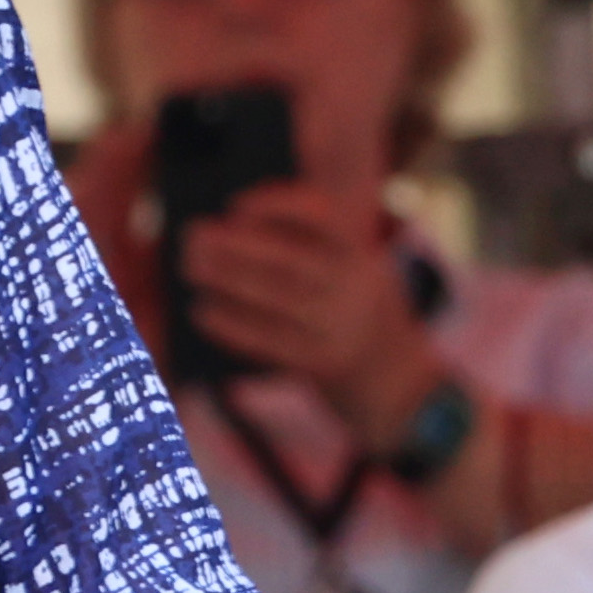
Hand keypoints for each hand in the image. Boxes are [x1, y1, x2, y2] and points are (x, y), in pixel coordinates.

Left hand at [171, 182, 438, 437]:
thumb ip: (310, 254)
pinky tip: (203, 312)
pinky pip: (269, 340)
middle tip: (191, 236)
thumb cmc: (357, 318)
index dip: (275, 206)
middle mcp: (356, 287)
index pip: (321, 217)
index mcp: (362, 255)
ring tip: (190, 267)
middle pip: (287, 258)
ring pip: (274, 296)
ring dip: (225, 279)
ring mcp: (342, 328)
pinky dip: (232, 324)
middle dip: (234, 245)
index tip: (234, 206)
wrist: (402, 386)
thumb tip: (230, 235)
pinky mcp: (325, 364)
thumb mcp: (354, 275)